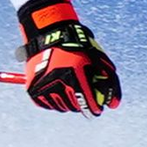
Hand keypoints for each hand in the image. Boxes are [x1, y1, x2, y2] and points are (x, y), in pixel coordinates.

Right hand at [17, 0, 120, 115]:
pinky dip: (55, 101)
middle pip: (74, 106)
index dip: (93, 109)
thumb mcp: (97, 59)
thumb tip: (114, 104)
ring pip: (61, 107)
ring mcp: (43, 86)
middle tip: (84, 99)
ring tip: (71, 91)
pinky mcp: (33, 89)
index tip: (97, 111)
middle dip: (82, 105)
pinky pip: (47, 104)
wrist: (48, 34)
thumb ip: (109, 81)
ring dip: (69, 104)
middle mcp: (57, 81)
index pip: (86, 101)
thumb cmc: (77, 46)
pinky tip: (59, 90)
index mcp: (73, 73)